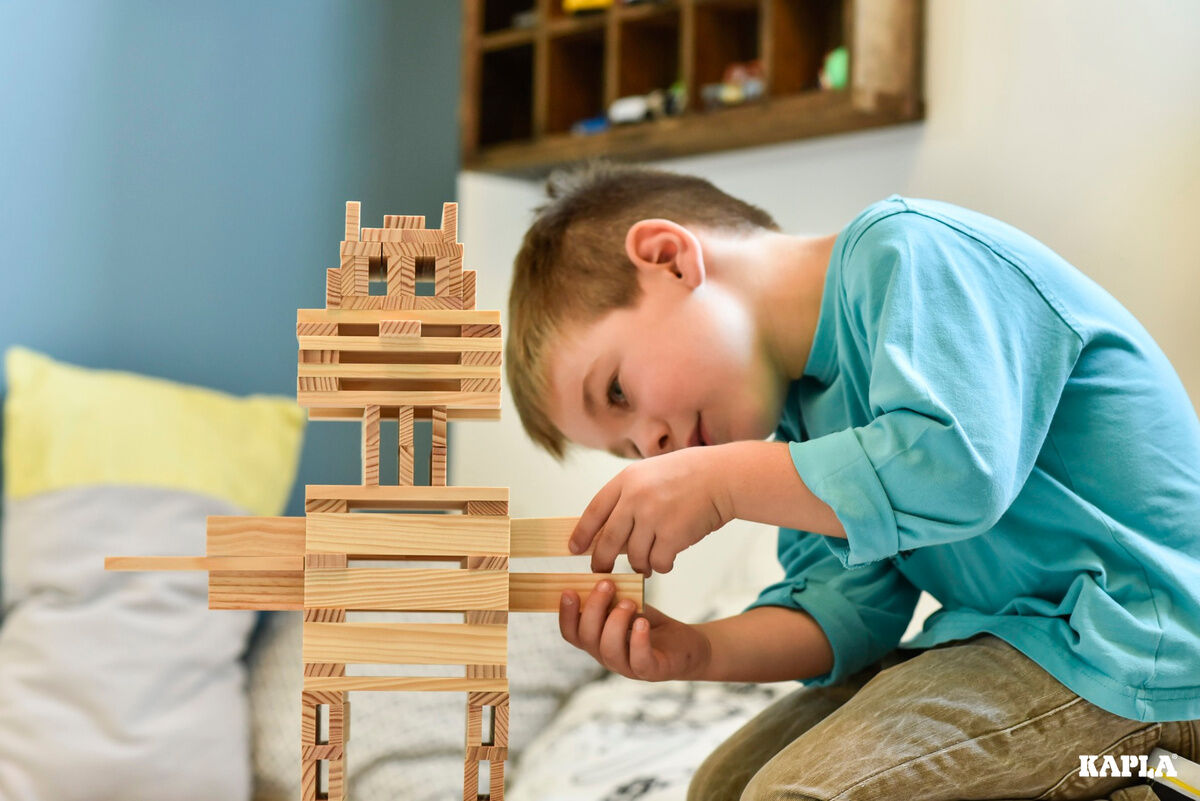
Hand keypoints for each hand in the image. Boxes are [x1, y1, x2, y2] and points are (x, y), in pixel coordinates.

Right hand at [559, 580, 711, 681]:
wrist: (686, 645)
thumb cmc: (650, 624)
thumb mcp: (627, 606)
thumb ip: (610, 599)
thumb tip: (596, 578)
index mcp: (597, 641)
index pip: (572, 633)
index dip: (565, 614)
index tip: (569, 590)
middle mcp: (606, 656)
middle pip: (587, 638)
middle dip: (593, 608)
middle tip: (606, 584)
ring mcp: (627, 667)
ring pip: (609, 650)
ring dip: (615, 622)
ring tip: (629, 602)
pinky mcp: (651, 671)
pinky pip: (639, 660)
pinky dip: (638, 640)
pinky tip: (642, 622)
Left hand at [569, 445, 733, 574]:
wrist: (723, 477)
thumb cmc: (689, 476)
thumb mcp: (651, 474)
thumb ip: (629, 497)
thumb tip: (609, 533)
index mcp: (626, 480)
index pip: (594, 511)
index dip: (583, 533)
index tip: (575, 549)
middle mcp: (635, 498)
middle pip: (609, 540)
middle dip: (602, 561)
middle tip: (602, 571)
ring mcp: (653, 517)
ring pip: (635, 556)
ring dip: (641, 564)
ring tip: (649, 561)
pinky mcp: (672, 535)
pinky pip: (658, 562)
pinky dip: (662, 565)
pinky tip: (668, 559)